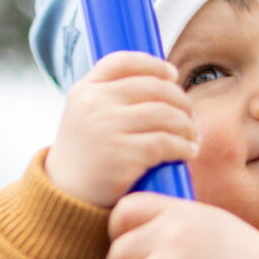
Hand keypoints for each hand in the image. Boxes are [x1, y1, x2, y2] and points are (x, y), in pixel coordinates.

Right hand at [46, 51, 198, 208]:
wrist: (66, 196)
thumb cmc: (86, 156)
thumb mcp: (86, 116)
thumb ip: (111, 96)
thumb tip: (163, 80)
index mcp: (85, 90)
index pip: (123, 61)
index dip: (154, 65)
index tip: (172, 75)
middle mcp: (94, 104)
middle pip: (153, 87)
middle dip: (180, 99)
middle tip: (189, 114)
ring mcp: (107, 128)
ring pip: (165, 114)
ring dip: (186, 125)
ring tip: (192, 135)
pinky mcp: (123, 155)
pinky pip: (166, 143)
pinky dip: (184, 147)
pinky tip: (189, 152)